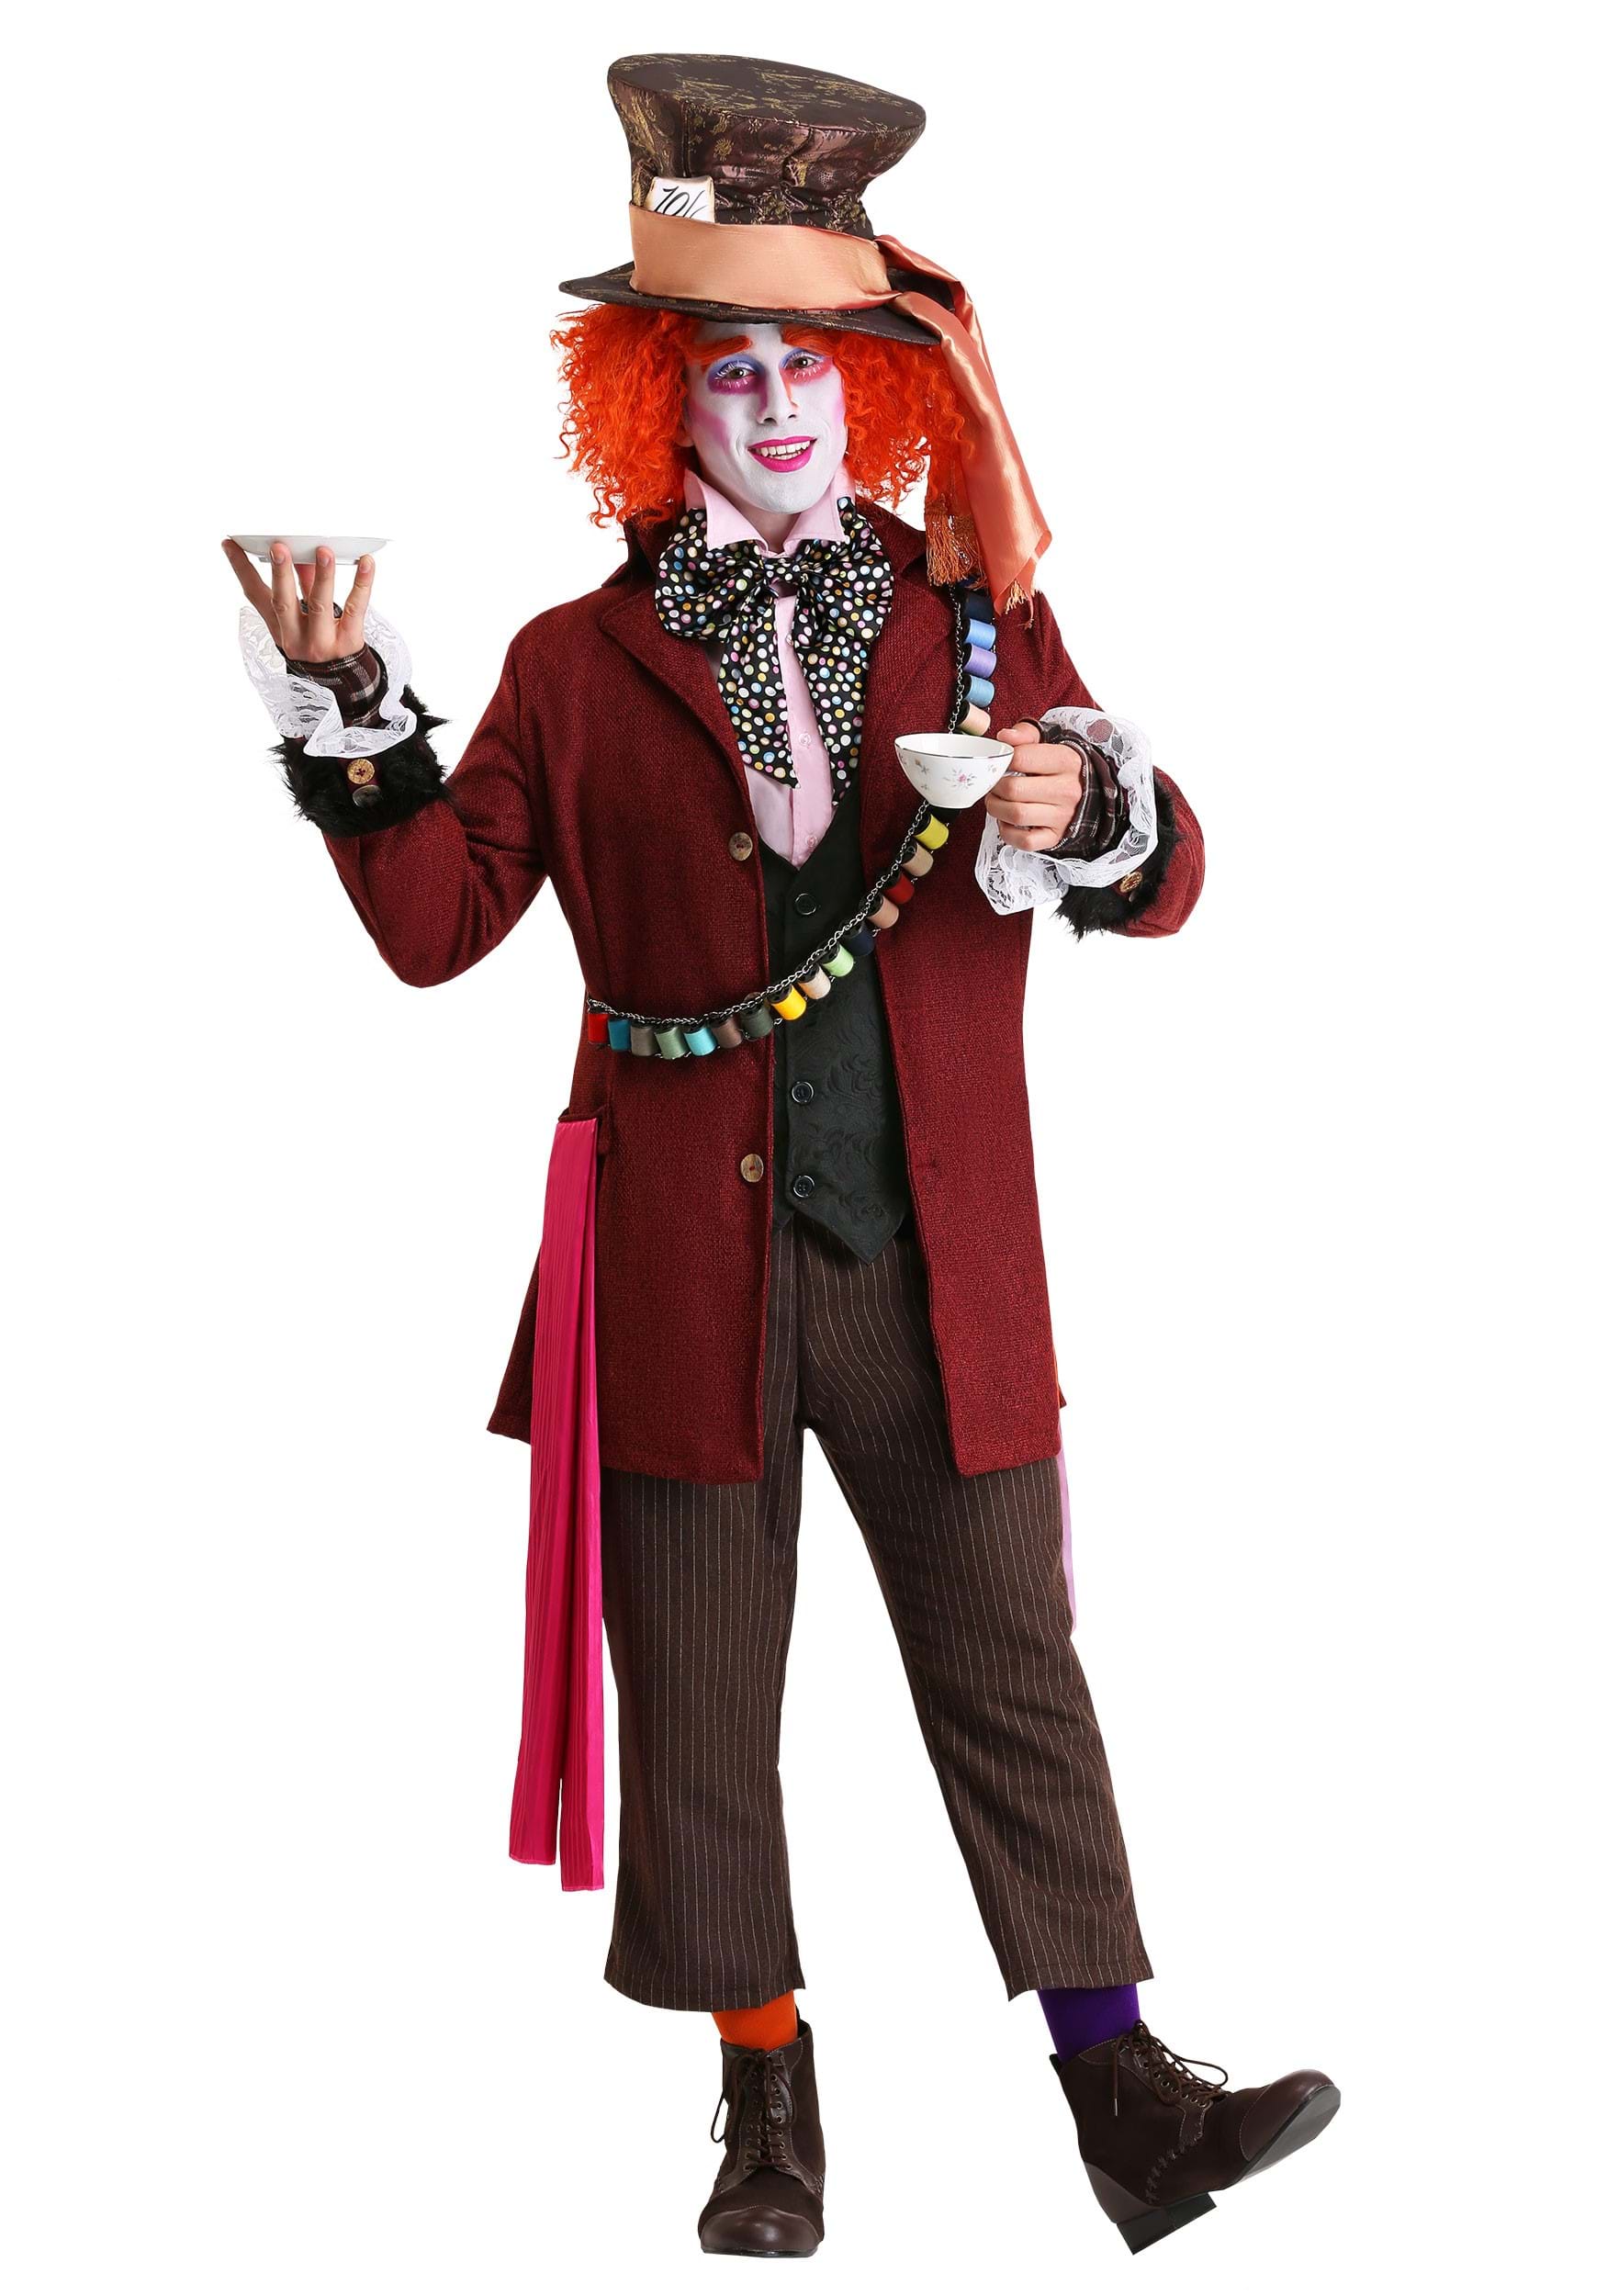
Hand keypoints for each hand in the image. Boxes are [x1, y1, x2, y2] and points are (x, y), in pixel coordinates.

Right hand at [220, 539, 374, 663]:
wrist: (344, 685)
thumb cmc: (319, 645)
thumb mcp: (301, 621)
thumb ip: (301, 587)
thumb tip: (302, 553)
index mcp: (279, 628)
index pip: (255, 595)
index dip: (241, 569)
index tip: (230, 544)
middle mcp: (296, 637)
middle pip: (284, 603)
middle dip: (280, 575)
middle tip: (278, 547)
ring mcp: (322, 642)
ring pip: (320, 605)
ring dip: (321, 576)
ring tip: (323, 551)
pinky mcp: (349, 642)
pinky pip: (356, 609)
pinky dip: (362, 584)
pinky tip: (366, 563)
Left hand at [984, 722, 1083, 849]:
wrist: (1085, 792)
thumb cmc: (1059, 768)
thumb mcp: (1048, 742)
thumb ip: (1025, 734)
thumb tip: (1005, 737)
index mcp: (1066, 761)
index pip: (1020, 758)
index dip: (1002, 761)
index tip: (1001, 764)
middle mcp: (1067, 790)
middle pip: (1013, 789)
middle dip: (995, 787)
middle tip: (994, 785)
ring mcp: (1062, 816)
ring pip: (1016, 815)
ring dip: (996, 809)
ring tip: (997, 801)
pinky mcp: (1054, 837)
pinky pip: (1023, 841)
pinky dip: (1007, 832)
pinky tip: (1007, 821)